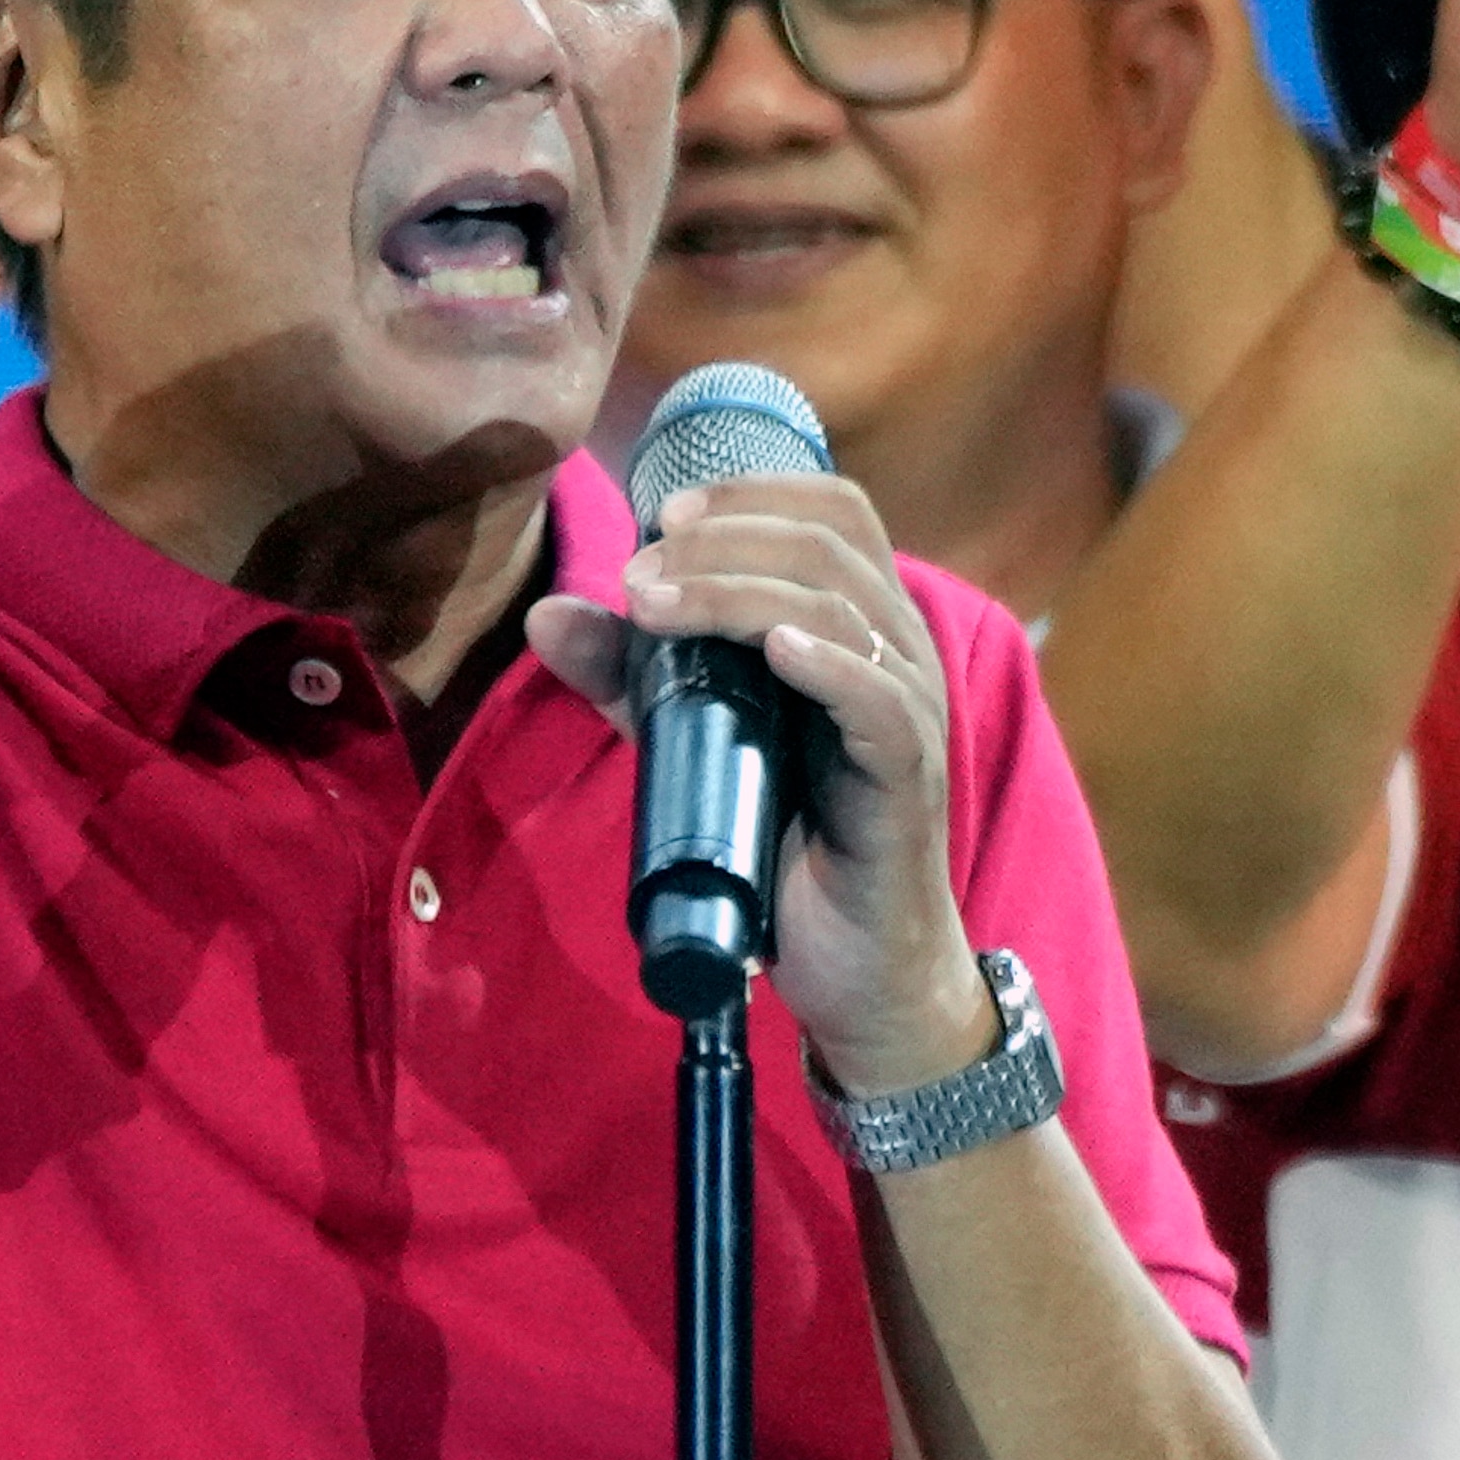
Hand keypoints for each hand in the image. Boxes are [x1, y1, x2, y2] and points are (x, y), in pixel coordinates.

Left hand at [528, 476, 996, 1091]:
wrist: (853, 967)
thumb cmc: (784, 840)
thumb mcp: (692, 742)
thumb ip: (631, 677)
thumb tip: (547, 614)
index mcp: (856, 625)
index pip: (834, 512)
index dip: (752, 492)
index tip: (663, 513)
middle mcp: (895, 651)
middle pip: (831, 543)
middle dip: (725, 539)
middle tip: (639, 573)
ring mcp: (911, 712)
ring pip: (845, 609)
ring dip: (742, 590)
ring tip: (660, 605)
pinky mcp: (909, 779)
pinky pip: (882, 701)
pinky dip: (827, 663)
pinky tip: (776, 650)